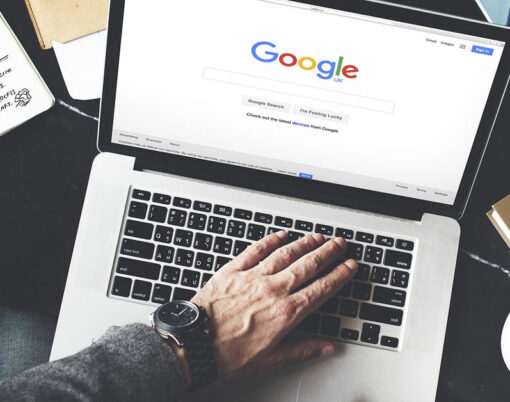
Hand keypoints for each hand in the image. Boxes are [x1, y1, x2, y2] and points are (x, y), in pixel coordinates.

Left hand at [191, 231, 357, 377]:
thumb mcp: (270, 360)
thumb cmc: (228, 354)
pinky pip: (256, 249)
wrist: (194, 343)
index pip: (321, 289)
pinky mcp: (233, 270)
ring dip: (304, 243)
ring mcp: (253, 277)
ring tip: (317, 237)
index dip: (339, 275)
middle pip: (307, 265)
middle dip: (327, 253)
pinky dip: (270, 240)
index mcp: (285, 313)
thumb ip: (302, 350)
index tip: (349, 266)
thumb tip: (326, 347)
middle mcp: (272, 290)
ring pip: (285, 254)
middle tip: (339, 243)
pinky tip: (281, 235)